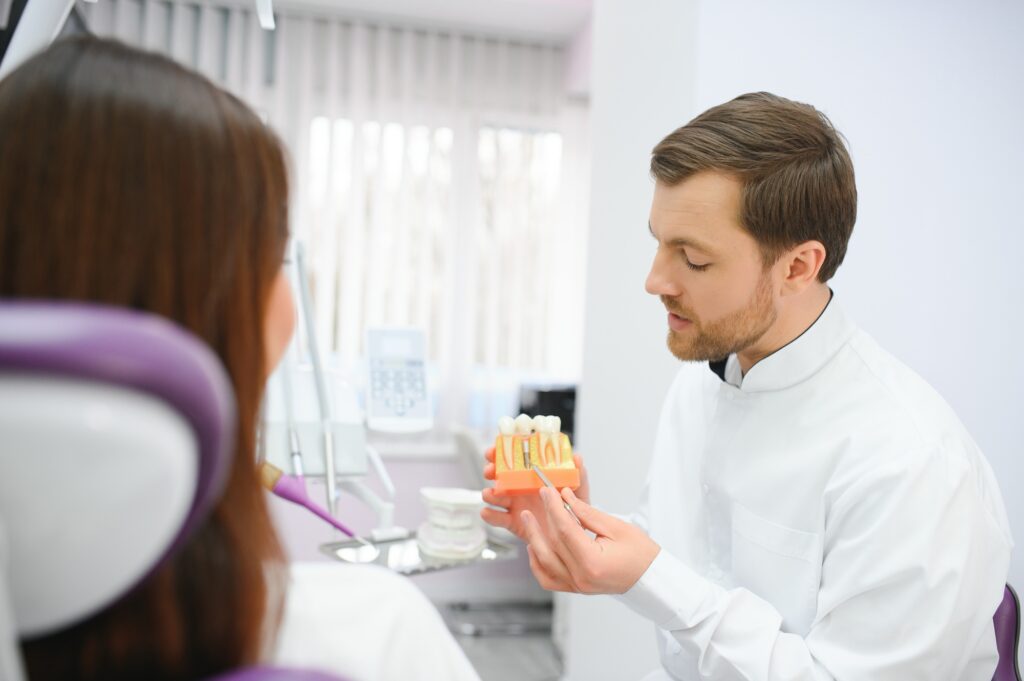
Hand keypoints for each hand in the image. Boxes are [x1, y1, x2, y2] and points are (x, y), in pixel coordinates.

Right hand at [480, 447, 589, 541]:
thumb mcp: (578, 490)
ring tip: (489, 493)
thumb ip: (579, 475)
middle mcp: (520, 488)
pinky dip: (490, 515)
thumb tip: (577, 457)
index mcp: (533, 476)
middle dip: (491, 470)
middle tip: (490, 470)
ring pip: (496, 496)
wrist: (571, 534)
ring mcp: (515, 505)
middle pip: (499, 475)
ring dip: (489, 493)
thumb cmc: (574, 507)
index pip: (514, 460)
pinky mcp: (513, 522)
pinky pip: (499, 518)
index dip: (502, 453)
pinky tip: (487, 512)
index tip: (495, 450)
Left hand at [520, 487, 659, 594]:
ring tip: (529, 519)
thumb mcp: (617, 527)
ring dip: (534, 539)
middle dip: (545, 516)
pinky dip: (538, 564)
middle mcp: (581, 577)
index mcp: (592, 562)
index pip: (565, 530)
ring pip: (544, 563)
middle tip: (541, 496)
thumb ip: (587, 513)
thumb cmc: (641, 554)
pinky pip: (548, 579)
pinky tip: (533, 547)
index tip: (548, 491)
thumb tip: (566, 497)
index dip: (554, 507)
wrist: (651, 579)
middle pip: (553, 544)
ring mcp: (577, 586)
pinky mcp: (576, 588)